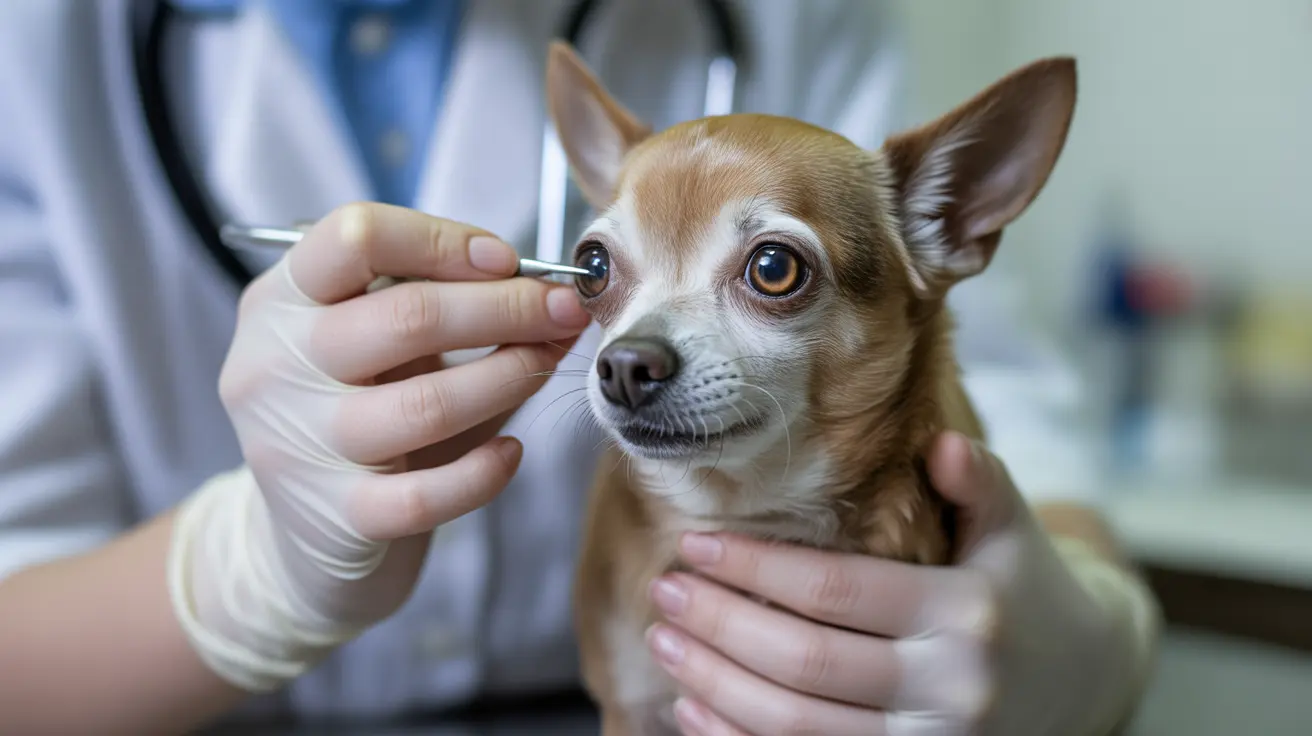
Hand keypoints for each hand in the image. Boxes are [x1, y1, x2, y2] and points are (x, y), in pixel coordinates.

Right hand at [167, 203, 591, 691]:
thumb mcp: (382, 347)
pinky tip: (512, 452)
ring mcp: (298, 446)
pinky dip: (484, 471)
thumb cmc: (357, 413)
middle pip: (408, 317)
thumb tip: (556, 297)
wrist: (298, 539)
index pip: (354, 237)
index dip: (443, 240)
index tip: (508, 260)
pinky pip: (427, 494)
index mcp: (282, 300)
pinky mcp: (335, 517)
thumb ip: (454, 310)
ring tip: (546, 366)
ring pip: (427, 404)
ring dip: (509, 377)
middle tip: (565, 310)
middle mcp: (275, 366)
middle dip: (508, 307)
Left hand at [645, 431, 1158, 735]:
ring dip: (718, 687)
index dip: (757, 569)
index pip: (837, 591)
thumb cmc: (1027, 593)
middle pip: (806, 664)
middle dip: (721, 626)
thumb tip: (939, 444)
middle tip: (664, 593)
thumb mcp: (1014, 532)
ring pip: (799, 728)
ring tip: (666, 644)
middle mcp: (950, 689)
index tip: (695, 545)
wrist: (1086, 684)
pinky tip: (695, 710)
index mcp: (967, 615)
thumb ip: (980, 484)